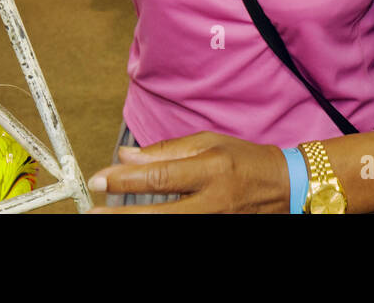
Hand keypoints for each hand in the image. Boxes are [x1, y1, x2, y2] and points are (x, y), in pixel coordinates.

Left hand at [86, 132, 288, 212]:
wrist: (281, 187)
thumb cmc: (241, 160)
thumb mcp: (207, 143)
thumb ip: (164, 152)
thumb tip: (125, 156)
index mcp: (210, 169)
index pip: (160, 177)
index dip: (125, 180)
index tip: (99, 179)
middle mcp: (211, 201)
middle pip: (158, 215)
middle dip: (121, 216)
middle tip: (92, 212)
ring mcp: (213, 222)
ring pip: (168, 226)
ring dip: (136, 222)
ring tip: (108, 218)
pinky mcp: (214, 231)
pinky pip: (179, 230)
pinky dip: (156, 225)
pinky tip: (137, 221)